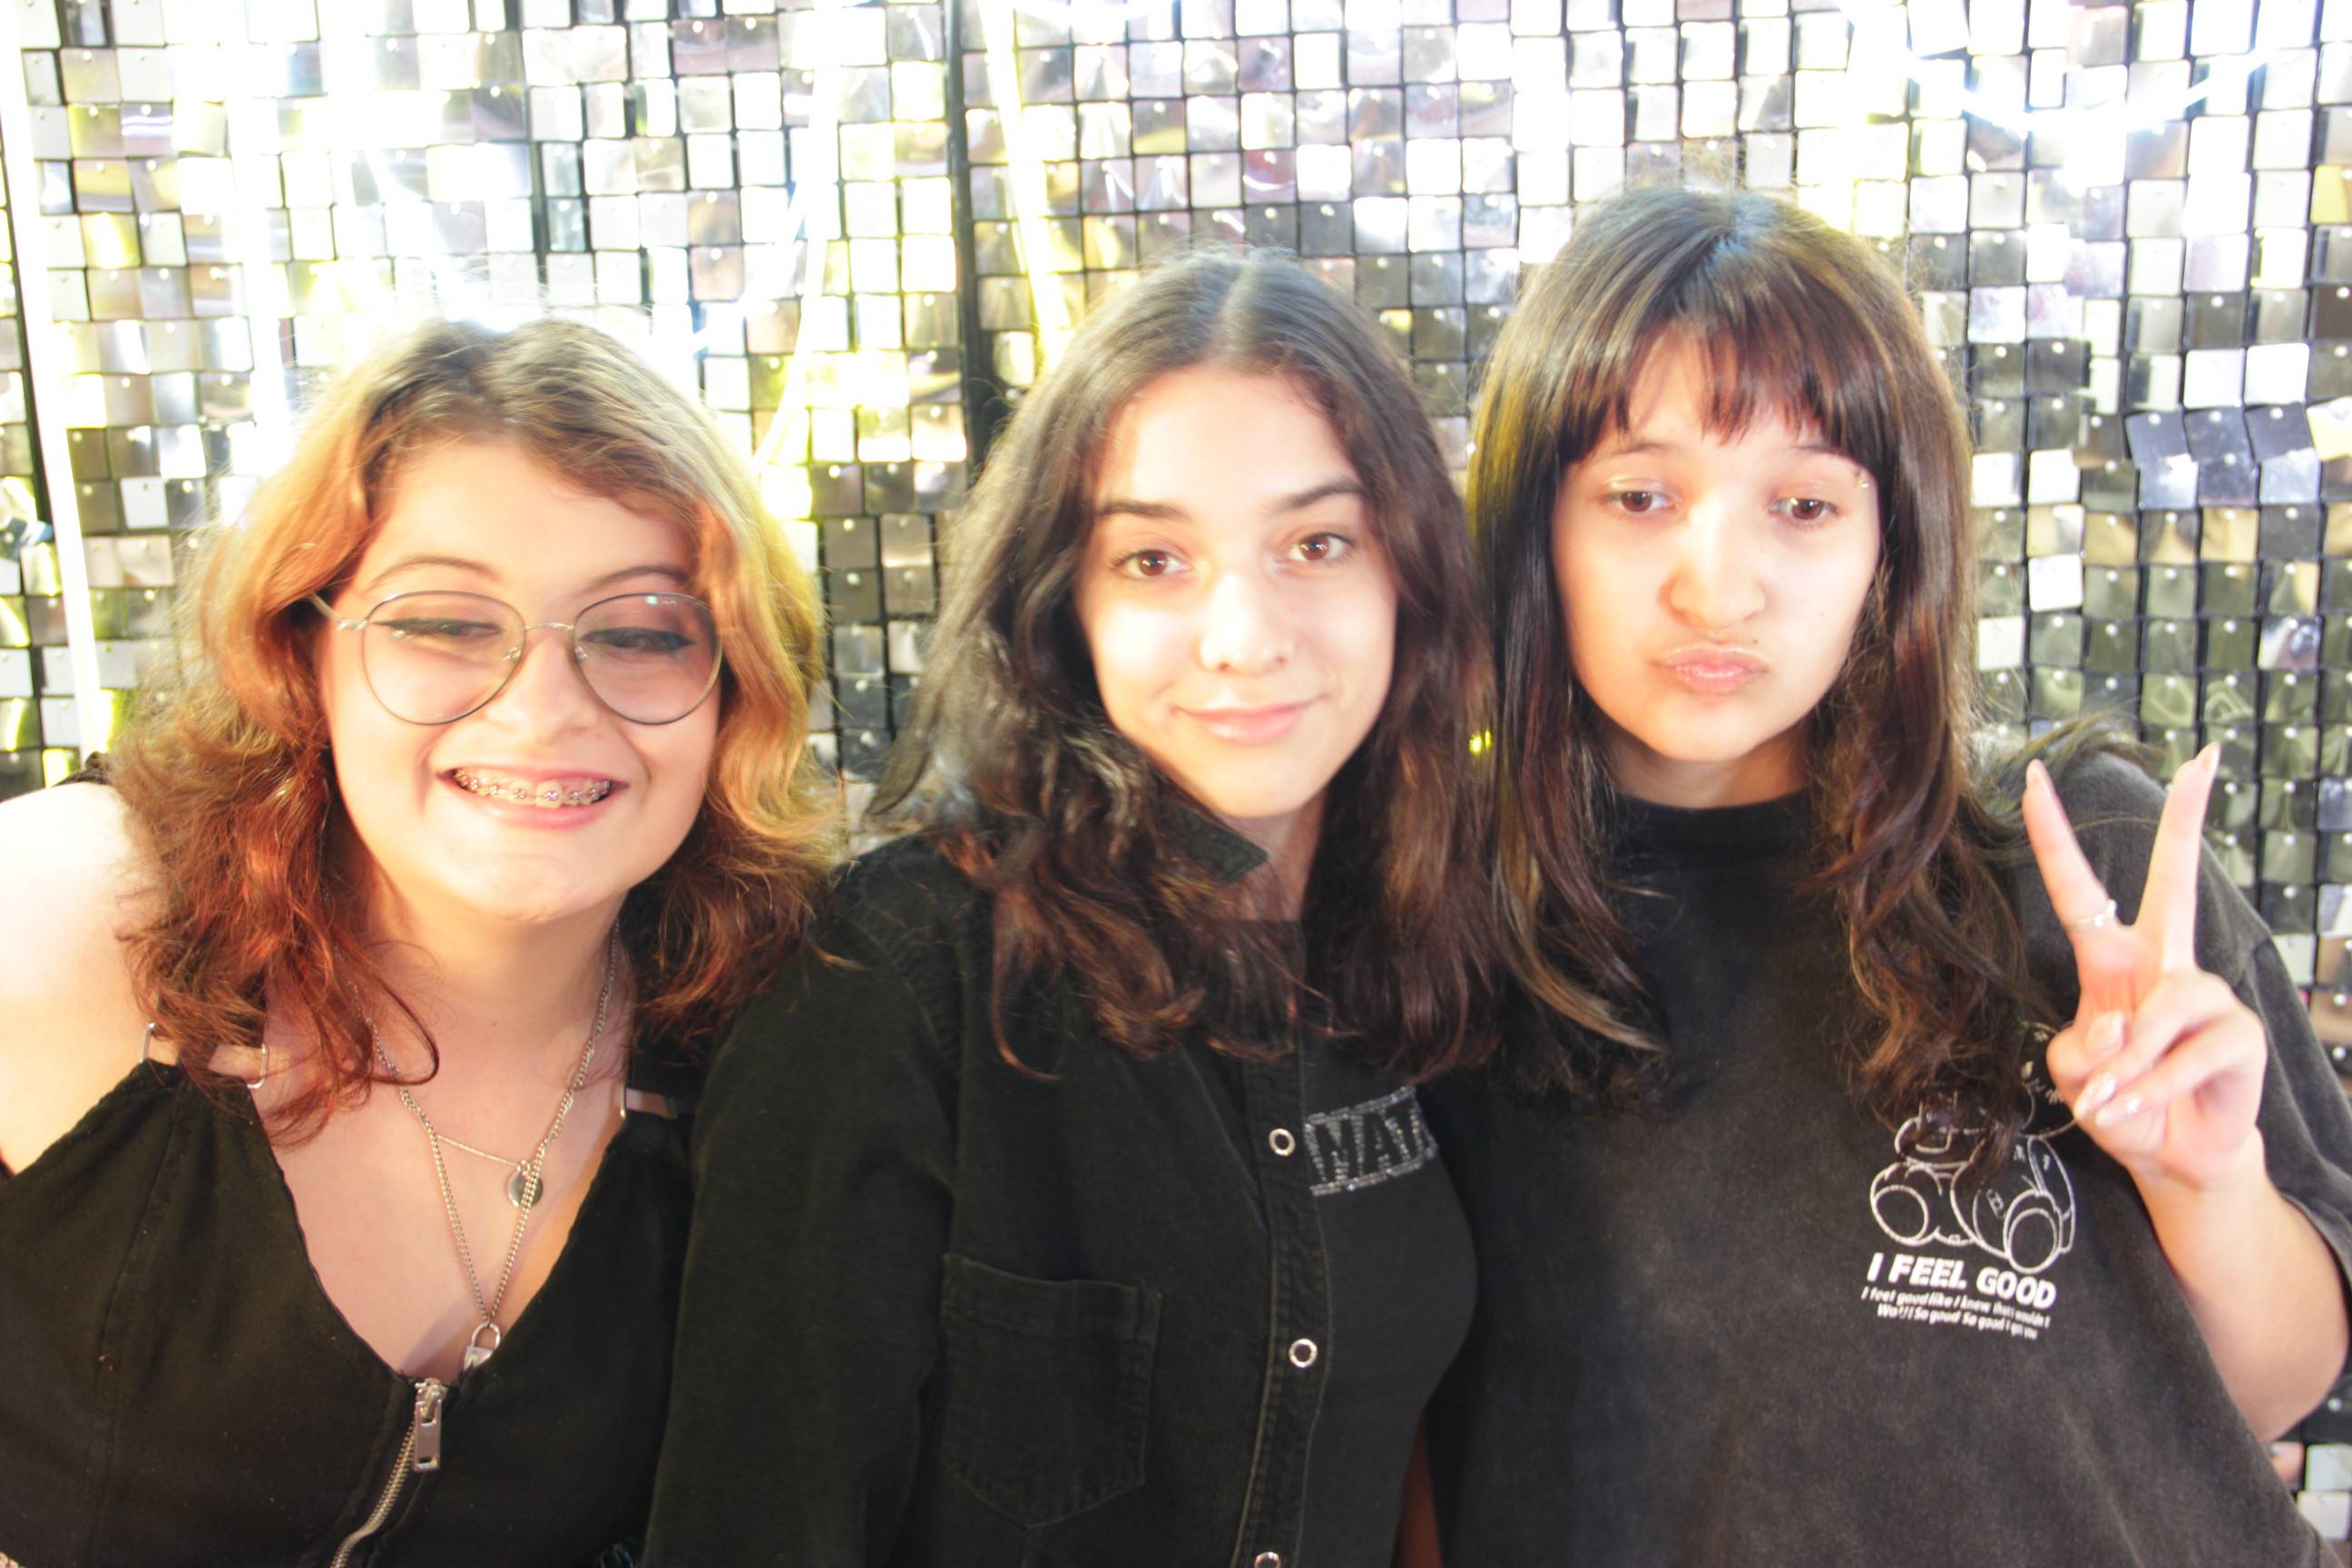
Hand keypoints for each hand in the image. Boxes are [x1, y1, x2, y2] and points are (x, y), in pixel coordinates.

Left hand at [2021, 747, 2266, 1192]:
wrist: (2170, 1152)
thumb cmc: (2117, 1100)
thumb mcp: (2074, 1075)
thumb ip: (2083, 1049)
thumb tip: (2125, 1024)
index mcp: (2111, 960)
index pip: (2079, 888)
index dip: (2053, 835)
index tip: (2035, 777)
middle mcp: (2164, 963)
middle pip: (2177, 881)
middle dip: (2187, 822)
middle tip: (2203, 761)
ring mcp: (2207, 994)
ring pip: (2159, 1013)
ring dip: (2127, 1068)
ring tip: (2113, 1102)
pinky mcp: (2240, 1034)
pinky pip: (2185, 1056)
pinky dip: (2151, 1089)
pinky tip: (2140, 1109)